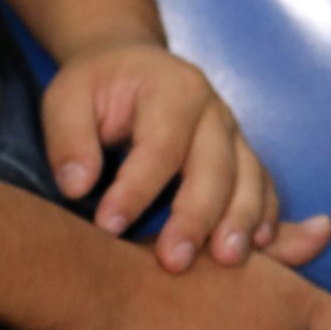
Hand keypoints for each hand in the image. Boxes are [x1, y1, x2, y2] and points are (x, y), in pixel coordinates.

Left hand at [43, 39, 330, 274]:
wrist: (133, 67)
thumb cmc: (97, 87)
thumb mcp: (66, 98)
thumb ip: (68, 139)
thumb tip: (77, 187)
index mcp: (172, 89)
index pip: (159, 146)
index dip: (136, 190)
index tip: (108, 227)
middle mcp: (213, 111)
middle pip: (215, 168)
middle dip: (196, 218)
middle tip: (173, 262)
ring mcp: (234, 135)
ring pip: (250, 180)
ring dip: (241, 223)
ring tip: (226, 261)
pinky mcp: (243, 157)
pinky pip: (264, 188)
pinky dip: (264, 218)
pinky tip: (256, 248)